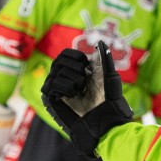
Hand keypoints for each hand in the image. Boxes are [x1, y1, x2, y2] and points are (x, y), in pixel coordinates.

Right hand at [41, 41, 133, 157]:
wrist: (103, 118)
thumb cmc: (108, 98)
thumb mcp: (108, 74)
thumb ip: (104, 57)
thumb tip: (101, 42)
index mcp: (77, 71)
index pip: (65, 54)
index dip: (74, 56)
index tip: (86, 64)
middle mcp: (65, 77)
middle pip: (59, 60)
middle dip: (74, 68)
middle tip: (84, 81)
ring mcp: (57, 88)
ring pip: (56, 71)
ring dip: (72, 79)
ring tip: (80, 91)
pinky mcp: (51, 98)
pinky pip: (51, 84)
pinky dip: (65, 87)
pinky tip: (73, 95)